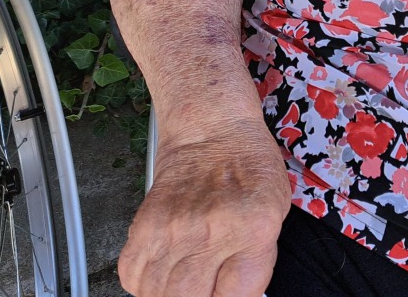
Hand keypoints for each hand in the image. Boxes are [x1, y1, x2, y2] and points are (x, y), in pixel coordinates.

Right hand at [118, 116, 291, 296]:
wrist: (211, 128)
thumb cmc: (248, 164)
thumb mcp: (276, 209)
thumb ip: (258, 258)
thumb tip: (240, 294)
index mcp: (253, 227)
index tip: (227, 290)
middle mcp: (211, 231)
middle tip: (205, 286)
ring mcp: (173, 229)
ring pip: (158, 293)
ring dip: (170, 292)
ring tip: (184, 279)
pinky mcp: (145, 224)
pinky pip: (132, 274)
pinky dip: (144, 282)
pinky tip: (163, 270)